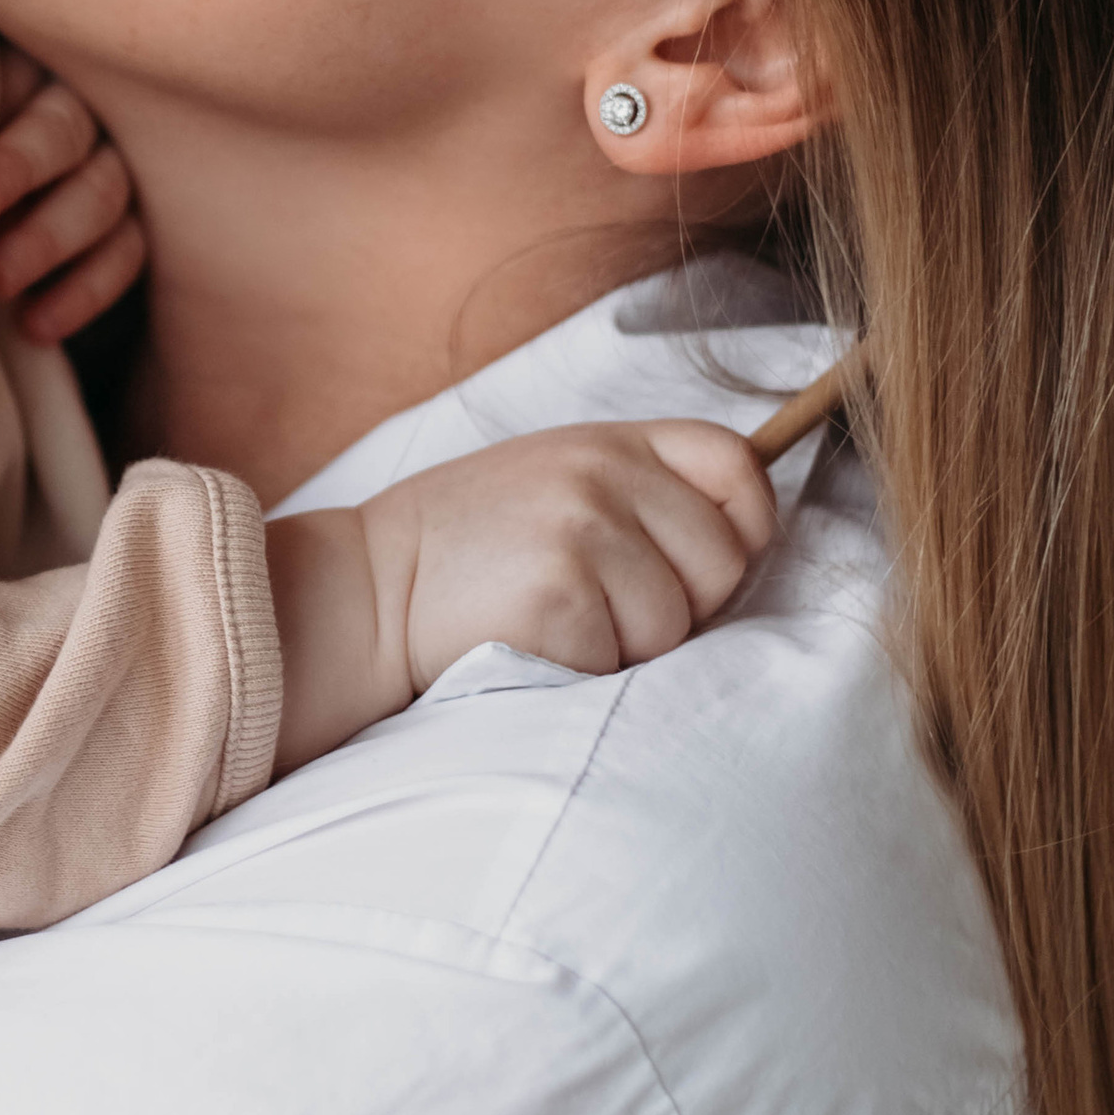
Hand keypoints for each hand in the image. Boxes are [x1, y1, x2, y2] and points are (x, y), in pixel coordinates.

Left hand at [0, 45, 145, 343]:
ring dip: (49, 243)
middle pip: (67, 135)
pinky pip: (124, 257)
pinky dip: (83, 293)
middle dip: (24, 183)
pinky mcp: (131, 227)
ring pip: (102, 197)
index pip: (22, 87)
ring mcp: (113, 168)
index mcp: (24, 67)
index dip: (8, 148)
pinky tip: (36, 325)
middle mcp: (79, 108)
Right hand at [265, 418, 778, 774]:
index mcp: (611, 442)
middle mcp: (602, 476)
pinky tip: (530, 644)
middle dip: (680, 606)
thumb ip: (639, 490)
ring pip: (675, 627)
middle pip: (723, 564)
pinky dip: (582, 672)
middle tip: (601, 605)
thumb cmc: (468, 547)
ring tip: (555, 622)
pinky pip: (619, 663)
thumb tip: (744, 540)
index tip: (700, 564)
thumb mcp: (555, 480)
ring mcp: (582, 533)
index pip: (737, 467)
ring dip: (626, 648)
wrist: (369, 587)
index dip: (743, 526)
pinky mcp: (558, 598)